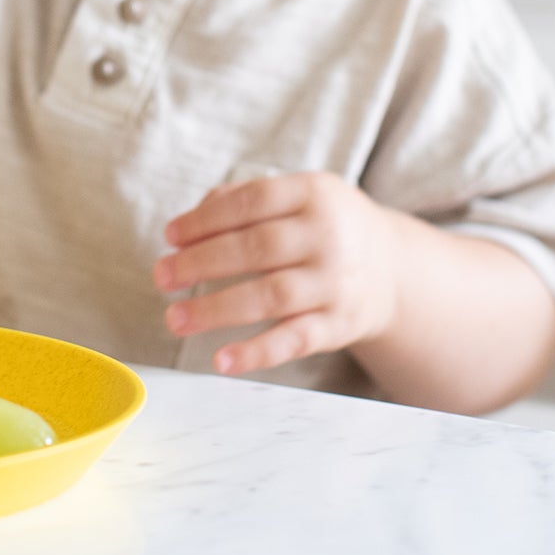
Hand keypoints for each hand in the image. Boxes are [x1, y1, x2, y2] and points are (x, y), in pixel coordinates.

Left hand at [153, 172, 400, 375]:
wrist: (393, 270)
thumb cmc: (323, 227)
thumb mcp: (297, 196)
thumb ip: (241, 199)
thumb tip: (186, 224)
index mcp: (314, 194)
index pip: (250, 202)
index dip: (205, 220)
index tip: (169, 236)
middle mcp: (329, 237)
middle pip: (255, 249)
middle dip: (200, 264)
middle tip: (161, 277)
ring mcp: (336, 283)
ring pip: (270, 296)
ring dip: (216, 309)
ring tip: (175, 317)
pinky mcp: (340, 325)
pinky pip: (295, 340)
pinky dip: (257, 352)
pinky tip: (222, 360)